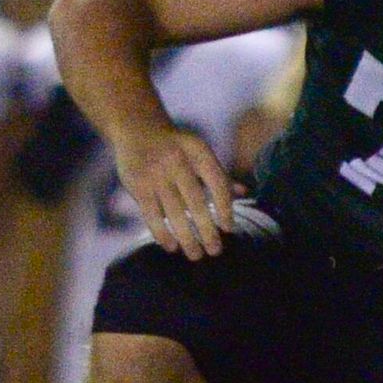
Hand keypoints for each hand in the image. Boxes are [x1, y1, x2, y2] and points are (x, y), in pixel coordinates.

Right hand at [122, 124, 237, 258]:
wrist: (137, 128)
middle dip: (207, 230)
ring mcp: (155, 173)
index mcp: (198, 151)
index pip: (217, 183)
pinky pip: (152, 215)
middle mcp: (177, 161)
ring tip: (196, 255)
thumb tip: (245, 193)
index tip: (229, 228)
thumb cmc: (177, 146)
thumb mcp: (199, 152)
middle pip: (196, 202)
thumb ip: (219, 174)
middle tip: (215, 251)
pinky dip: (162, 233)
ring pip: (174, 213)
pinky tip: (172, 247)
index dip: (225, 208)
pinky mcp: (137, 185)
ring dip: (186, 238)